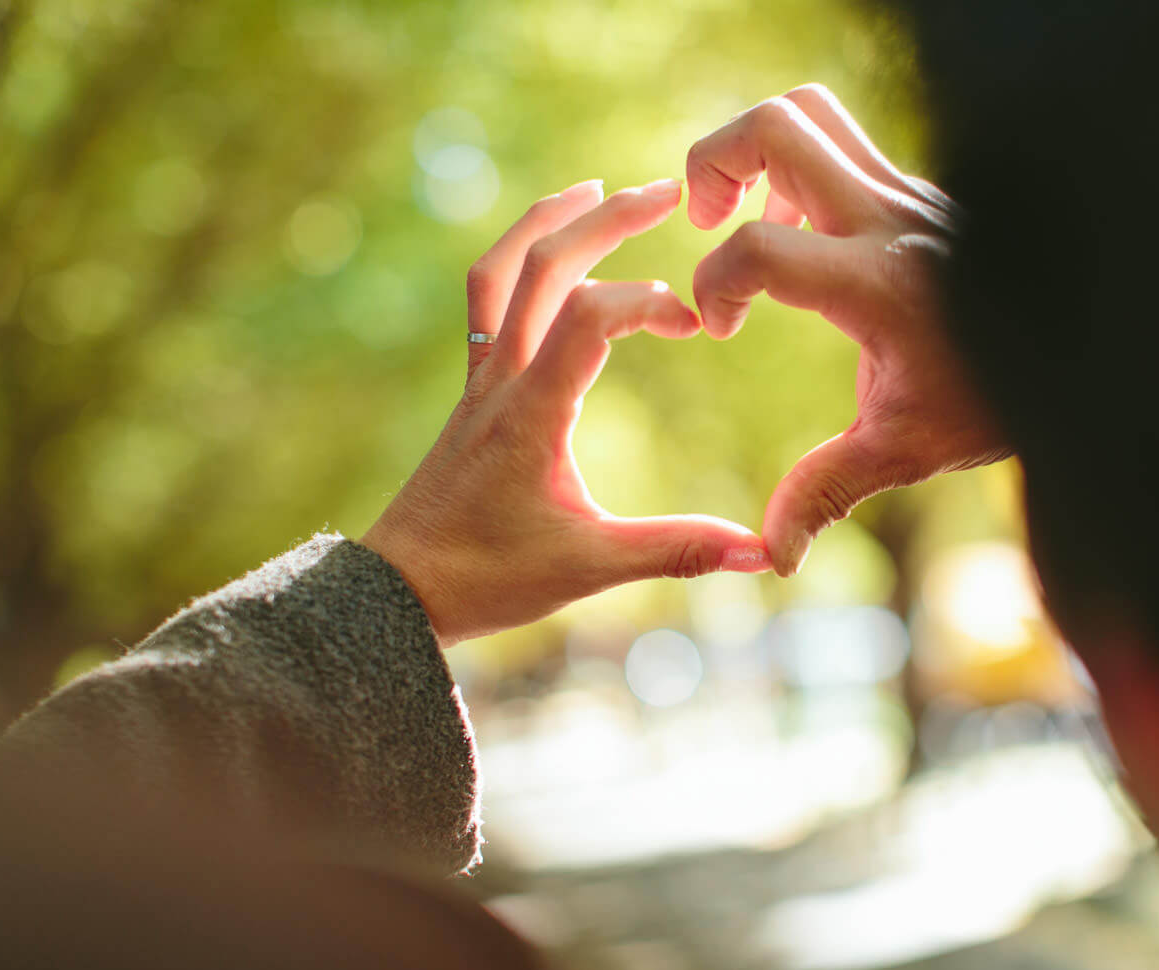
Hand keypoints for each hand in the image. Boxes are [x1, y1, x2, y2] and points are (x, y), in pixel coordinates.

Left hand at [362, 179, 770, 647]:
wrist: (397, 590)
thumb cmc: (488, 578)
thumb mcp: (589, 568)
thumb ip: (675, 550)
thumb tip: (760, 554)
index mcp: (532, 411)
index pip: (593, 314)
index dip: (651, 301)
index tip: (697, 325)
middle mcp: (500, 378)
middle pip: (544, 264)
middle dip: (608, 218)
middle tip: (665, 190)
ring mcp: (480, 378)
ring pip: (502, 269)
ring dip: (551, 221)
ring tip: (595, 190)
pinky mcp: (472, 390)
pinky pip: (488, 299)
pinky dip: (522, 261)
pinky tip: (552, 260)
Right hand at [687, 84, 1010, 575]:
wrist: (1088, 350)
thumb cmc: (998, 399)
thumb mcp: (908, 450)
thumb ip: (829, 491)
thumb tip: (774, 557)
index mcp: (878, 283)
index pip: (760, 246)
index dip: (714, 284)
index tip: (719, 328)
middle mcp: (888, 219)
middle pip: (777, 125)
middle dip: (713, 162)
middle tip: (706, 223)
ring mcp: (904, 193)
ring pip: (811, 111)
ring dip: (755, 150)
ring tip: (741, 214)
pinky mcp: (912, 190)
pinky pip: (839, 142)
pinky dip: (795, 168)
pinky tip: (798, 232)